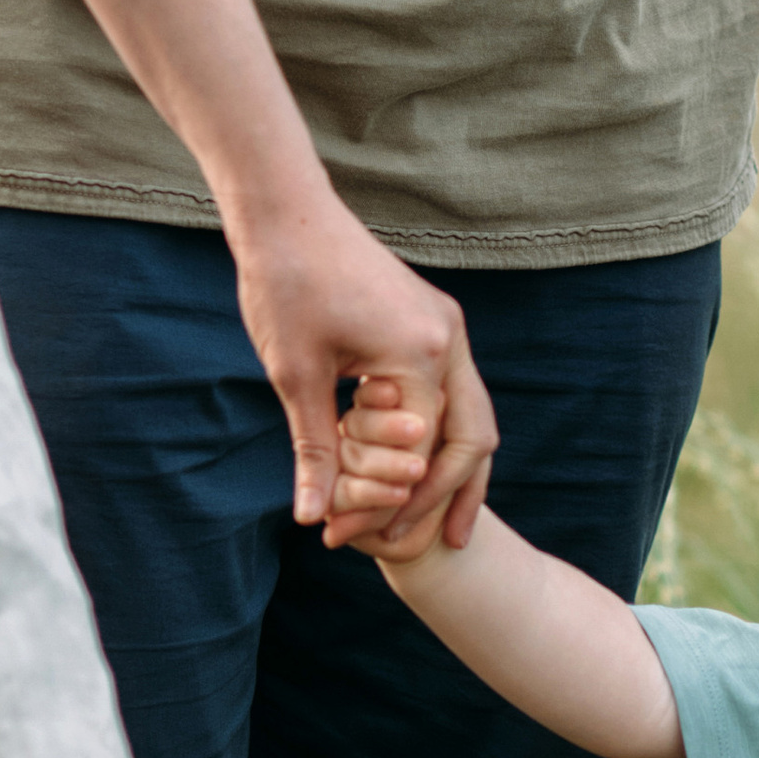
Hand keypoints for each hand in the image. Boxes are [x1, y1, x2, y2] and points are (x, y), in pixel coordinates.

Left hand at [226, 196, 497, 554]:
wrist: (286, 211)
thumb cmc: (284, 286)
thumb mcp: (294, 376)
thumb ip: (314, 449)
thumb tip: (315, 516)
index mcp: (420, 353)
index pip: (424, 451)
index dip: (395, 501)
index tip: (358, 535)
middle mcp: (449, 339)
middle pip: (473, 439)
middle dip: (453, 497)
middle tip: (442, 546)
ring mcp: (446, 327)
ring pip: (474, 415)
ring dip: (456, 469)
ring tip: (443, 518)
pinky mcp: (433, 321)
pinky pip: (456, 390)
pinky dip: (444, 433)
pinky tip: (422, 462)